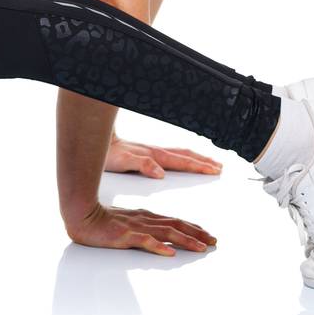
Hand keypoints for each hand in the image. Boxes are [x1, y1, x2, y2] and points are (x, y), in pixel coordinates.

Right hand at [64, 202, 216, 256]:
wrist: (79, 214)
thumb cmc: (100, 220)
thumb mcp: (126, 222)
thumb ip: (143, 228)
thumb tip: (162, 240)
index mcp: (145, 216)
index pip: (174, 221)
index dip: (193, 228)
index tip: (207, 235)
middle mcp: (144, 220)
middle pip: (176, 226)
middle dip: (197, 234)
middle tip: (214, 241)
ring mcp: (135, 227)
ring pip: (166, 232)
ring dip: (186, 240)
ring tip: (201, 247)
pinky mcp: (124, 236)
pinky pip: (144, 241)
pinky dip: (158, 246)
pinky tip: (169, 252)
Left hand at [104, 136, 221, 177]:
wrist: (94, 141)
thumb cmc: (106, 153)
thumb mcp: (122, 161)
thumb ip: (141, 164)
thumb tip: (161, 172)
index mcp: (153, 155)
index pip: (181, 161)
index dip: (199, 167)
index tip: (215, 170)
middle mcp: (154, 151)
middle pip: (184, 155)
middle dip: (202, 161)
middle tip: (220, 166)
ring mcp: (150, 150)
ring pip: (178, 153)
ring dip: (195, 158)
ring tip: (208, 162)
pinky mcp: (144, 152)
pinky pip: (170, 154)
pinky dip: (182, 157)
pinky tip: (181, 160)